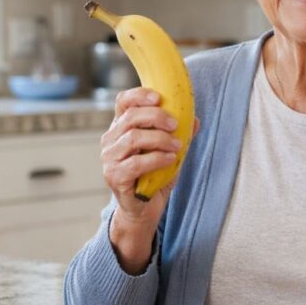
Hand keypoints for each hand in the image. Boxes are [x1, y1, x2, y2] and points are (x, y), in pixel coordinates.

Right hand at [101, 87, 198, 271]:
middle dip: (157, 117)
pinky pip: (136, 162)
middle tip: (176, 125)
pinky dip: (157, 158)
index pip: (123, 101)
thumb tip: (196, 120)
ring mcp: (110, 158)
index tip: (159, 97)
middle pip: (131, 117)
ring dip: (160, 139)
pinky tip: (170, 159)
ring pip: (133, 137)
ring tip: (177, 146)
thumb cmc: (154, 176)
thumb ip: (180, 135)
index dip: (139, 95)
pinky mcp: (114, 176)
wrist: (144, 209)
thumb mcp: (169, 151)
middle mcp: (111, 140)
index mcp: (121, 127)